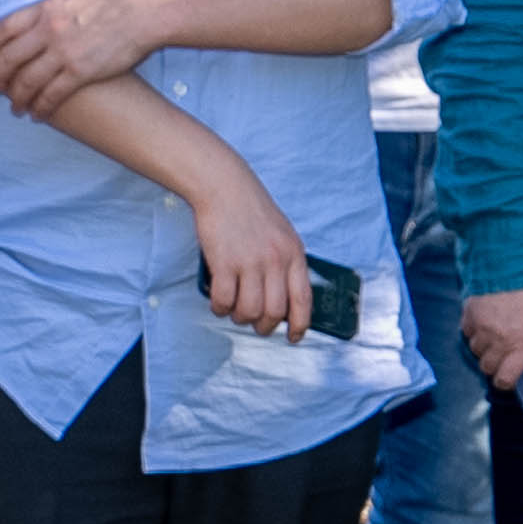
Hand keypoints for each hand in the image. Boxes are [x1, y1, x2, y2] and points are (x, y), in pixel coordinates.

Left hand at [0, 0, 159, 121]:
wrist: (138, 15)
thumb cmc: (105, 9)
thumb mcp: (67, 2)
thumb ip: (44, 15)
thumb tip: (25, 28)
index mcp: (42, 10)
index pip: (2, 31)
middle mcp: (47, 30)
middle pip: (8, 59)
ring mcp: (62, 52)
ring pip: (26, 82)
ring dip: (16, 99)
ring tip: (15, 109)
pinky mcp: (79, 72)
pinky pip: (50, 95)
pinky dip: (40, 107)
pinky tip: (37, 114)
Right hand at [184, 171, 315, 336]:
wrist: (224, 187)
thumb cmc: (251, 210)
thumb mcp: (282, 234)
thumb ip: (286, 263)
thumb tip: (284, 299)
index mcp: (294, 254)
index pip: (303, 299)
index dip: (300, 325)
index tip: (294, 337)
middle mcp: (275, 260)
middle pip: (274, 312)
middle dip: (264, 327)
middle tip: (254, 323)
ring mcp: (250, 262)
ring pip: (249, 311)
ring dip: (239, 317)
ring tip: (233, 309)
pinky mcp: (225, 263)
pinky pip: (224, 301)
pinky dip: (220, 308)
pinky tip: (219, 302)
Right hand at [462, 276, 522, 393]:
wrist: (516, 257)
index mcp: (522, 343)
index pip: (505, 379)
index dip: (507, 382)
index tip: (512, 376)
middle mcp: (498, 339)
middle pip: (487, 367)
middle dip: (496, 365)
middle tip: (506, 355)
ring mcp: (480, 326)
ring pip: (476, 350)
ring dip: (485, 348)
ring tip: (497, 337)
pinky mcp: (469, 311)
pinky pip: (466, 331)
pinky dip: (474, 331)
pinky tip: (486, 323)